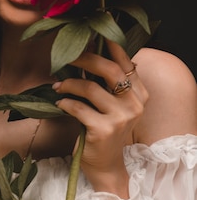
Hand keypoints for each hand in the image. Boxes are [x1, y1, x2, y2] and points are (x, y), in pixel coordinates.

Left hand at [53, 41, 147, 196]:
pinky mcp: (103, 130)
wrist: (105, 164)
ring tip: (58, 86)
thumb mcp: (113, 105)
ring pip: (90, 88)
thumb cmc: (105, 129)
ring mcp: (120, 118)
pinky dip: (65, 103)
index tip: (92, 35)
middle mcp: (135, 104)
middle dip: (86, 59)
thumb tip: (86, 53)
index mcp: (140, 94)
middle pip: (109, 70)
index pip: (126, 63)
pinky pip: (78, 107)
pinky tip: (60, 103)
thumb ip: (107, 83)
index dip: (110, 46)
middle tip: (68, 57)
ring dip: (69, 83)